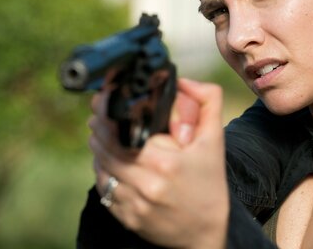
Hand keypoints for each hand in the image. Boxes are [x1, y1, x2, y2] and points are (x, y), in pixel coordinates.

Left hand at [89, 78, 228, 247]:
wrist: (208, 231)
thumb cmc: (210, 182)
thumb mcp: (215, 138)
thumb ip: (207, 101)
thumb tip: (183, 81)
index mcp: (165, 163)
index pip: (120, 133)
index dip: (107, 115)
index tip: (103, 101)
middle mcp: (146, 185)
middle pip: (105, 149)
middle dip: (98, 128)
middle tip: (99, 114)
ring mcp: (134, 204)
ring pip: (101, 168)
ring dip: (97, 149)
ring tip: (100, 134)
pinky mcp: (126, 218)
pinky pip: (104, 190)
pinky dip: (103, 171)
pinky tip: (108, 161)